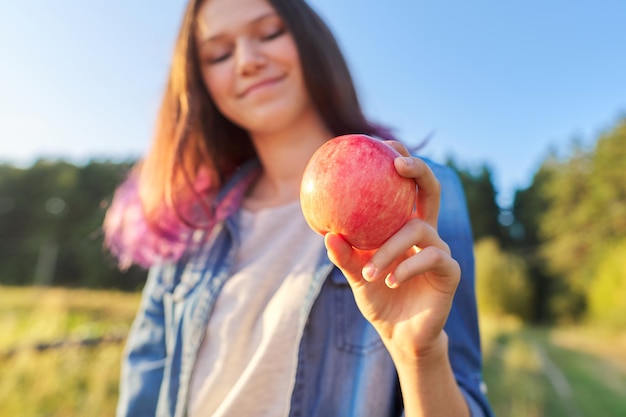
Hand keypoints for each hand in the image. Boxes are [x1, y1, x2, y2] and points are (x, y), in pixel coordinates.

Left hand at [324, 142, 460, 360]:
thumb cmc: (378, 297)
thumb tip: (326, 233)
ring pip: (419, 229)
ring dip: (390, 249)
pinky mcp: (450, 271)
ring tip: (369, 272)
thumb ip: (344, 255)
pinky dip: (407, 267)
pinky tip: (391, 281)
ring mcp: (440, 249)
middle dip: (418, 170)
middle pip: (430, 189)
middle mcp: (425, 232)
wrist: (399, 333)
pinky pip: (432, 257)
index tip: (385, 144)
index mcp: (403, 226)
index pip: (406, 187)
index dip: (401, 161)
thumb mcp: (355, 275)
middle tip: (398, 165)